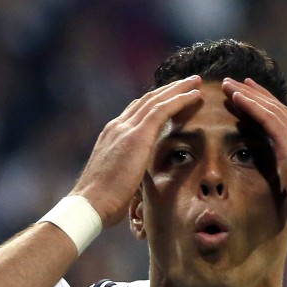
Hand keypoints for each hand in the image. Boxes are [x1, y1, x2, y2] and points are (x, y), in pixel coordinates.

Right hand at [70, 76, 203, 226]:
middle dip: (168, 90)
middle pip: (147, 100)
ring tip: (196, 82)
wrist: (90, 203)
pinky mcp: (137, 135)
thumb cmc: (103, 202)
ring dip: (178, 89)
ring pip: (156, 100)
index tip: (170, 98)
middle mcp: (117, 126)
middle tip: (188, 82)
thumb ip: (128, 171)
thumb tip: (136, 179)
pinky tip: (194, 95)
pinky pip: (162, 110)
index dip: (154, 102)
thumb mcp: (117, 180)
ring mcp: (125, 128)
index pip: (136, 112)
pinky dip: (180, 100)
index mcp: (112, 136)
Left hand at [222, 77, 286, 243]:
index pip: (283, 122)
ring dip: (248, 94)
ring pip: (271, 109)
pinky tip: (236, 96)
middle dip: (254, 94)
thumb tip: (272, 194)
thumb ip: (283, 187)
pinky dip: (251, 105)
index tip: (248, 98)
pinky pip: (269, 119)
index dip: (265, 108)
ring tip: (227, 84)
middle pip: (277, 109)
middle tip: (234, 82)